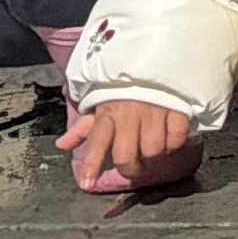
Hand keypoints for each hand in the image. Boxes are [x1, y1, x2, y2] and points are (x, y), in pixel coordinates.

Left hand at [64, 96, 195, 194]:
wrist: (157, 54)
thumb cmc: (123, 88)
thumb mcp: (100, 104)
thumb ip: (83, 129)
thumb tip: (60, 145)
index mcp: (108, 113)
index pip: (97, 142)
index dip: (92, 164)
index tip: (87, 184)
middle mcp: (130, 114)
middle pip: (126, 156)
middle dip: (130, 169)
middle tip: (134, 167)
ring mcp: (155, 111)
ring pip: (153, 151)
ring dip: (153, 155)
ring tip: (153, 148)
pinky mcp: (177, 108)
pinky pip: (176, 138)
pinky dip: (174, 144)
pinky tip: (169, 138)